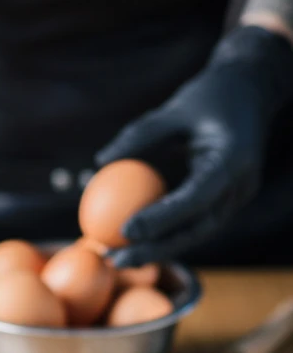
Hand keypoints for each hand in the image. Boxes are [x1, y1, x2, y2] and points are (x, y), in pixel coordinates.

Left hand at [95, 26, 292, 265]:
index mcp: (233, 160)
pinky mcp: (228, 202)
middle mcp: (240, 186)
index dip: (160, 219)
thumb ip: (140, 134)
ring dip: (157, 249)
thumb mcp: (174, 108)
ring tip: (115, 257)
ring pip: (196, 234)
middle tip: (115, 259)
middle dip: (155, 250)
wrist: (252, 93)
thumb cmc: (211, 94)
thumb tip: (100, 161)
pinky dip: (166, 234)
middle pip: (197, 230)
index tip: (123, 230)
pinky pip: (195, 223)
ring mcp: (237, 198)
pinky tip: (132, 242)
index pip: (195, 199)